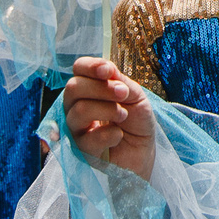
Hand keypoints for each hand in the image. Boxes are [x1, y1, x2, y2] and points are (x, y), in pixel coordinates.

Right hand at [63, 56, 154, 178]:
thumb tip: (107, 69)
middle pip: (73, 88)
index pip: (78, 70)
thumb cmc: (138, 122)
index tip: (108, 71)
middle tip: (124, 94)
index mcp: (88, 89)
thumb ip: (120, 82)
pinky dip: (110, 135)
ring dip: (107, 110)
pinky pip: (88, 139)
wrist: (144, 152)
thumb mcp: (136, 96)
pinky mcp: (82, 152)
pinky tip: (118, 136)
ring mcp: (76, 130)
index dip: (90, 66)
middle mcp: (76, 107)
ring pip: (79, 111)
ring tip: (124, 116)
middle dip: (101, 88)